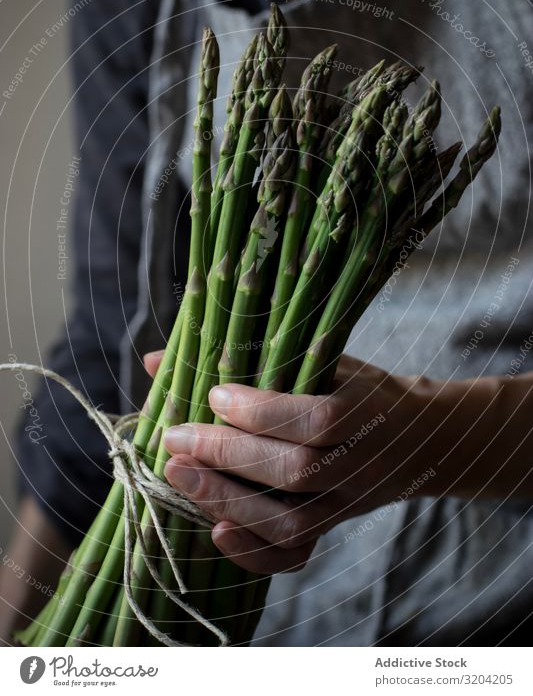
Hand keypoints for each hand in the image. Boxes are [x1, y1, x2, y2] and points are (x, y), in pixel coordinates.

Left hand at [143, 352, 437, 573]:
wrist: (419, 439)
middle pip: (295, 471)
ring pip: (291, 521)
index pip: (317, 420)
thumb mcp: (324, 360)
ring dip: (228, 501)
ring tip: (178, 476)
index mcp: (366, 412)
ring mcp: (348, 504)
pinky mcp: (335, 529)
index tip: (216, 394)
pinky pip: (296, 555)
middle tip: (175, 437)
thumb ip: (254, 358)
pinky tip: (214, 530)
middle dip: (227, 454)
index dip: (263, 412)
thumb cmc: (359, 389)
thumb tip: (157, 358)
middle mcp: (360, 464)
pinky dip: (253, 552)